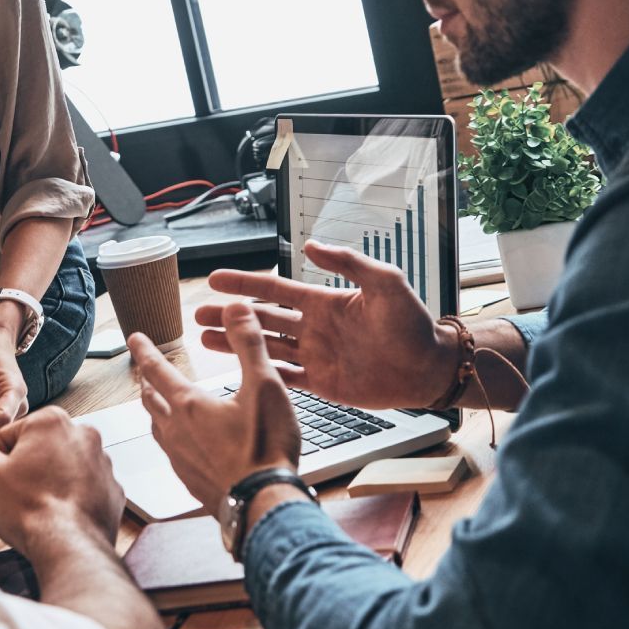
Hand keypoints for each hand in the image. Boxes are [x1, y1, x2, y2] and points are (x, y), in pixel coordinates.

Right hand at [0, 407, 122, 554]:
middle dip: (27, 470)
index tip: (5, 480)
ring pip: (62, 469)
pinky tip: (60, 515)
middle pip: (39, 450)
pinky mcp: (111, 489)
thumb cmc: (28, 510)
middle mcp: (84, 435)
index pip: (10, 436)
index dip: (0, 461)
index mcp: (52, 421)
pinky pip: (83, 489)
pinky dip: (71, 499)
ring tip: (40, 507)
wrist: (68, 548)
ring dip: (50, 484)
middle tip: (20, 496)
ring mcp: (103, 463)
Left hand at [128, 301, 301, 510]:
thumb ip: (249, 343)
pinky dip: (170, 440)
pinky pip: (170, 455)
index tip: (134, 338)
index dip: (144, 350)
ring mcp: (180, 459)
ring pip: (156, 428)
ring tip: (157, 404)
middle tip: (145, 372)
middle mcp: (176, 432)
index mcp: (189, 405)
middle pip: (151, 401)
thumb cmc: (266, 447)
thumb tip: (236, 309)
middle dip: (146, 382)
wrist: (265, 504)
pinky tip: (181, 446)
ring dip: (154, 411)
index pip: (156, 369)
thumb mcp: (264, 384)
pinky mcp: (190, 481)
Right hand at [197, 240, 457, 409]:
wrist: (430, 367)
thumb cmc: (414, 324)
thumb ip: (348, 263)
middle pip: (262, 320)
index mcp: (324, 302)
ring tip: (205, 341)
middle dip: (229, 316)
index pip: (275, 290)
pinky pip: (284, 376)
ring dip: (236, 344)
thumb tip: (311, 245)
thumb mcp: (385, 283)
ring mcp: (316, 356)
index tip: (216, 279)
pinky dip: (260, 373)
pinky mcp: (323, 383)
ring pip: (265, 348)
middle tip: (198, 315)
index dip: (245, 283)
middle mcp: (314, 327)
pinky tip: (238, 371)